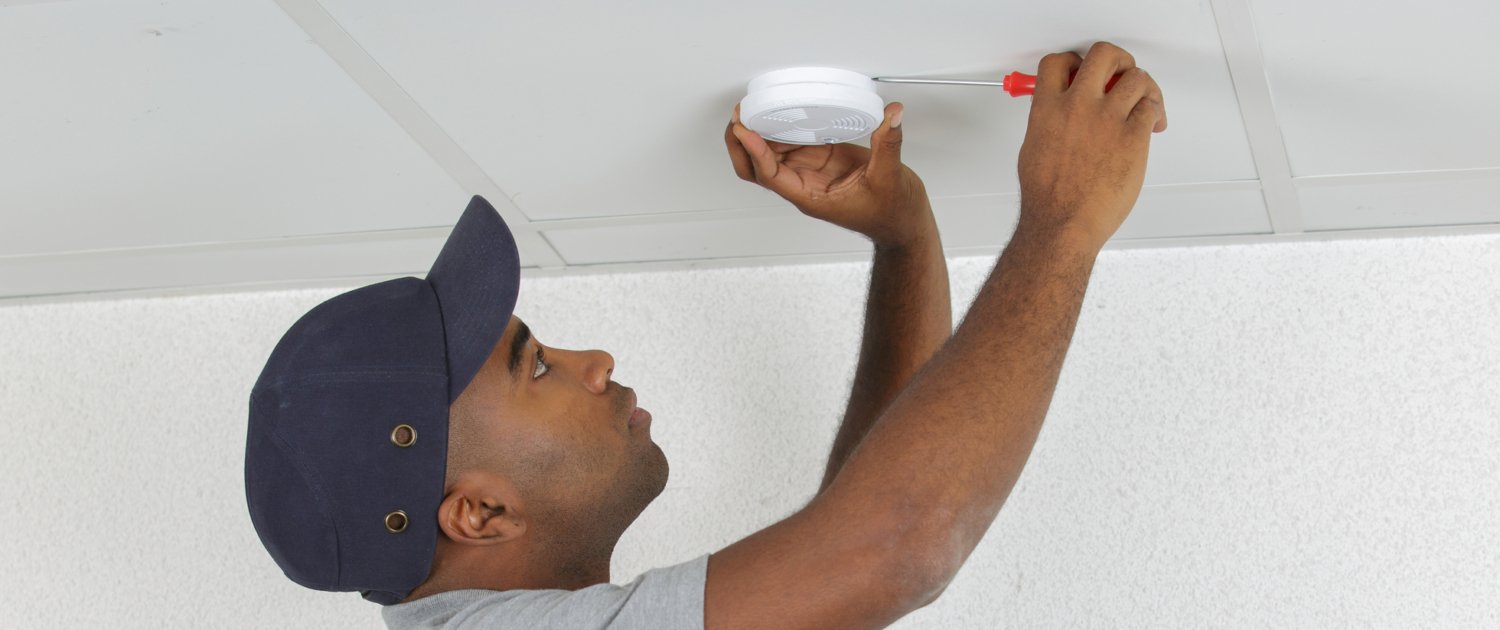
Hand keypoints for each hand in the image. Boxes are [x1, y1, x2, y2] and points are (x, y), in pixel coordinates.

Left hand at [726, 101, 932, 246]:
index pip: (770, 175)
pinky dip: (783, 127)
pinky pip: (794, 143)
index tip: (745, 129)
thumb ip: (888, 144)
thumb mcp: (891, 178)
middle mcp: (805, 186)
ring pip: (771, 155)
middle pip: (756, 168)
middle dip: (741, 144)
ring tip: (754, 107)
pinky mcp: (823, 161)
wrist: (902, 223)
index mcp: (811, 197)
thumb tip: (891, 115)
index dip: (755, 151)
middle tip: (739, 115)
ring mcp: (812, 173)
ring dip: (759, 133)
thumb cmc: (891, 213)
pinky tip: (783, 111)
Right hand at [1015, 41, 1167, 250]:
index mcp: (1048, 108)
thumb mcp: (1033, 149)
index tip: (1082, 70)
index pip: (1058, 62)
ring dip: (1142, 87)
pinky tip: (1152, 123)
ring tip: (1143, 102)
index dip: (1074, 61)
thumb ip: (1047, 123)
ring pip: (1137, 77)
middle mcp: (1078, 106)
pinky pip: (1152, 107)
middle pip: (1104, 55)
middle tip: (1121, 73)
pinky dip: (1155, 111)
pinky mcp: (1133, 136)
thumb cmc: (1048, 197)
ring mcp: (1107, 119)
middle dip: (1117, 60)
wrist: (1063, 222)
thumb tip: (1057, 115)